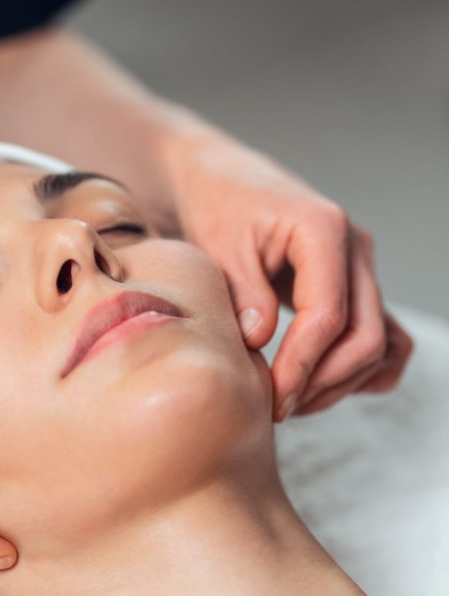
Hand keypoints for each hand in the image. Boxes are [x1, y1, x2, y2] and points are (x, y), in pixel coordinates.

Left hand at [161, 129, 412, 419]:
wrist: (224, 182)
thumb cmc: (218, 206)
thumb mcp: (219, 245)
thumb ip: (244, 292)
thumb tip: (261, 342)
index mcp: (323, 230)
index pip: (328, 314)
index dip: (302, 364)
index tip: (273, 399)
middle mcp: (355, 249)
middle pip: (366, 335)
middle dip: (324, 381)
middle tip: (278, 408)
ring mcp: (360, 268)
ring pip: (379, 342)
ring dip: (341, 381)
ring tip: (291, 401)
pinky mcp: (353, 285)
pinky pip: (382, 335)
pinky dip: (361, 367)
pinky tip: (319, 383)